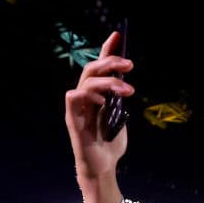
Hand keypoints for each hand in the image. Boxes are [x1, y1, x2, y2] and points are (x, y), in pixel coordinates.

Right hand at [65, 32, 134, 181]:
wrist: (103, 167)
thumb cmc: (110, 144)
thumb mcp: (121, 117)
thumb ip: (120, 100)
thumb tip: (126, 82)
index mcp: (96, 94)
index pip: (99, 66)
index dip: (106, 50)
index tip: (118, 35)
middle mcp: (85, 97)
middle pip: (92, 68)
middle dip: (111, 62)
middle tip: (130, 65)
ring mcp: (78, 107)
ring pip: (86, 81)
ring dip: (109, 82)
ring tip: (127, 91)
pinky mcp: (73, 119)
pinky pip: (74, 98)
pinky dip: (89, 95)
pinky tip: (104, 102)